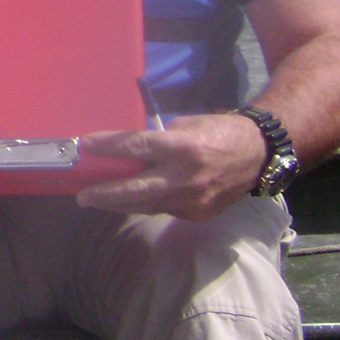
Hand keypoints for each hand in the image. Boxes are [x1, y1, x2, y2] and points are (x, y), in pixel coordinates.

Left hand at [75, 113, 268, 221]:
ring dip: (120, 204)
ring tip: (98, 200)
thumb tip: (131, 153)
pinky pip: (164, 209)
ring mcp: (193, 200)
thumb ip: (160, 140)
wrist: (257, 155)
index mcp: (184, 147)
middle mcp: (187, 177)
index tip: (86, 146)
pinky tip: (132, 200)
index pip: (138, 147)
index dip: (109, 148)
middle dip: (106, 194)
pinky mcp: (198, 215)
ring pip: (147, 205)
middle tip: (83, 196)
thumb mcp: (187, 125)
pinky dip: (146, 204)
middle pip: (137, 189)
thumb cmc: (218, 131)